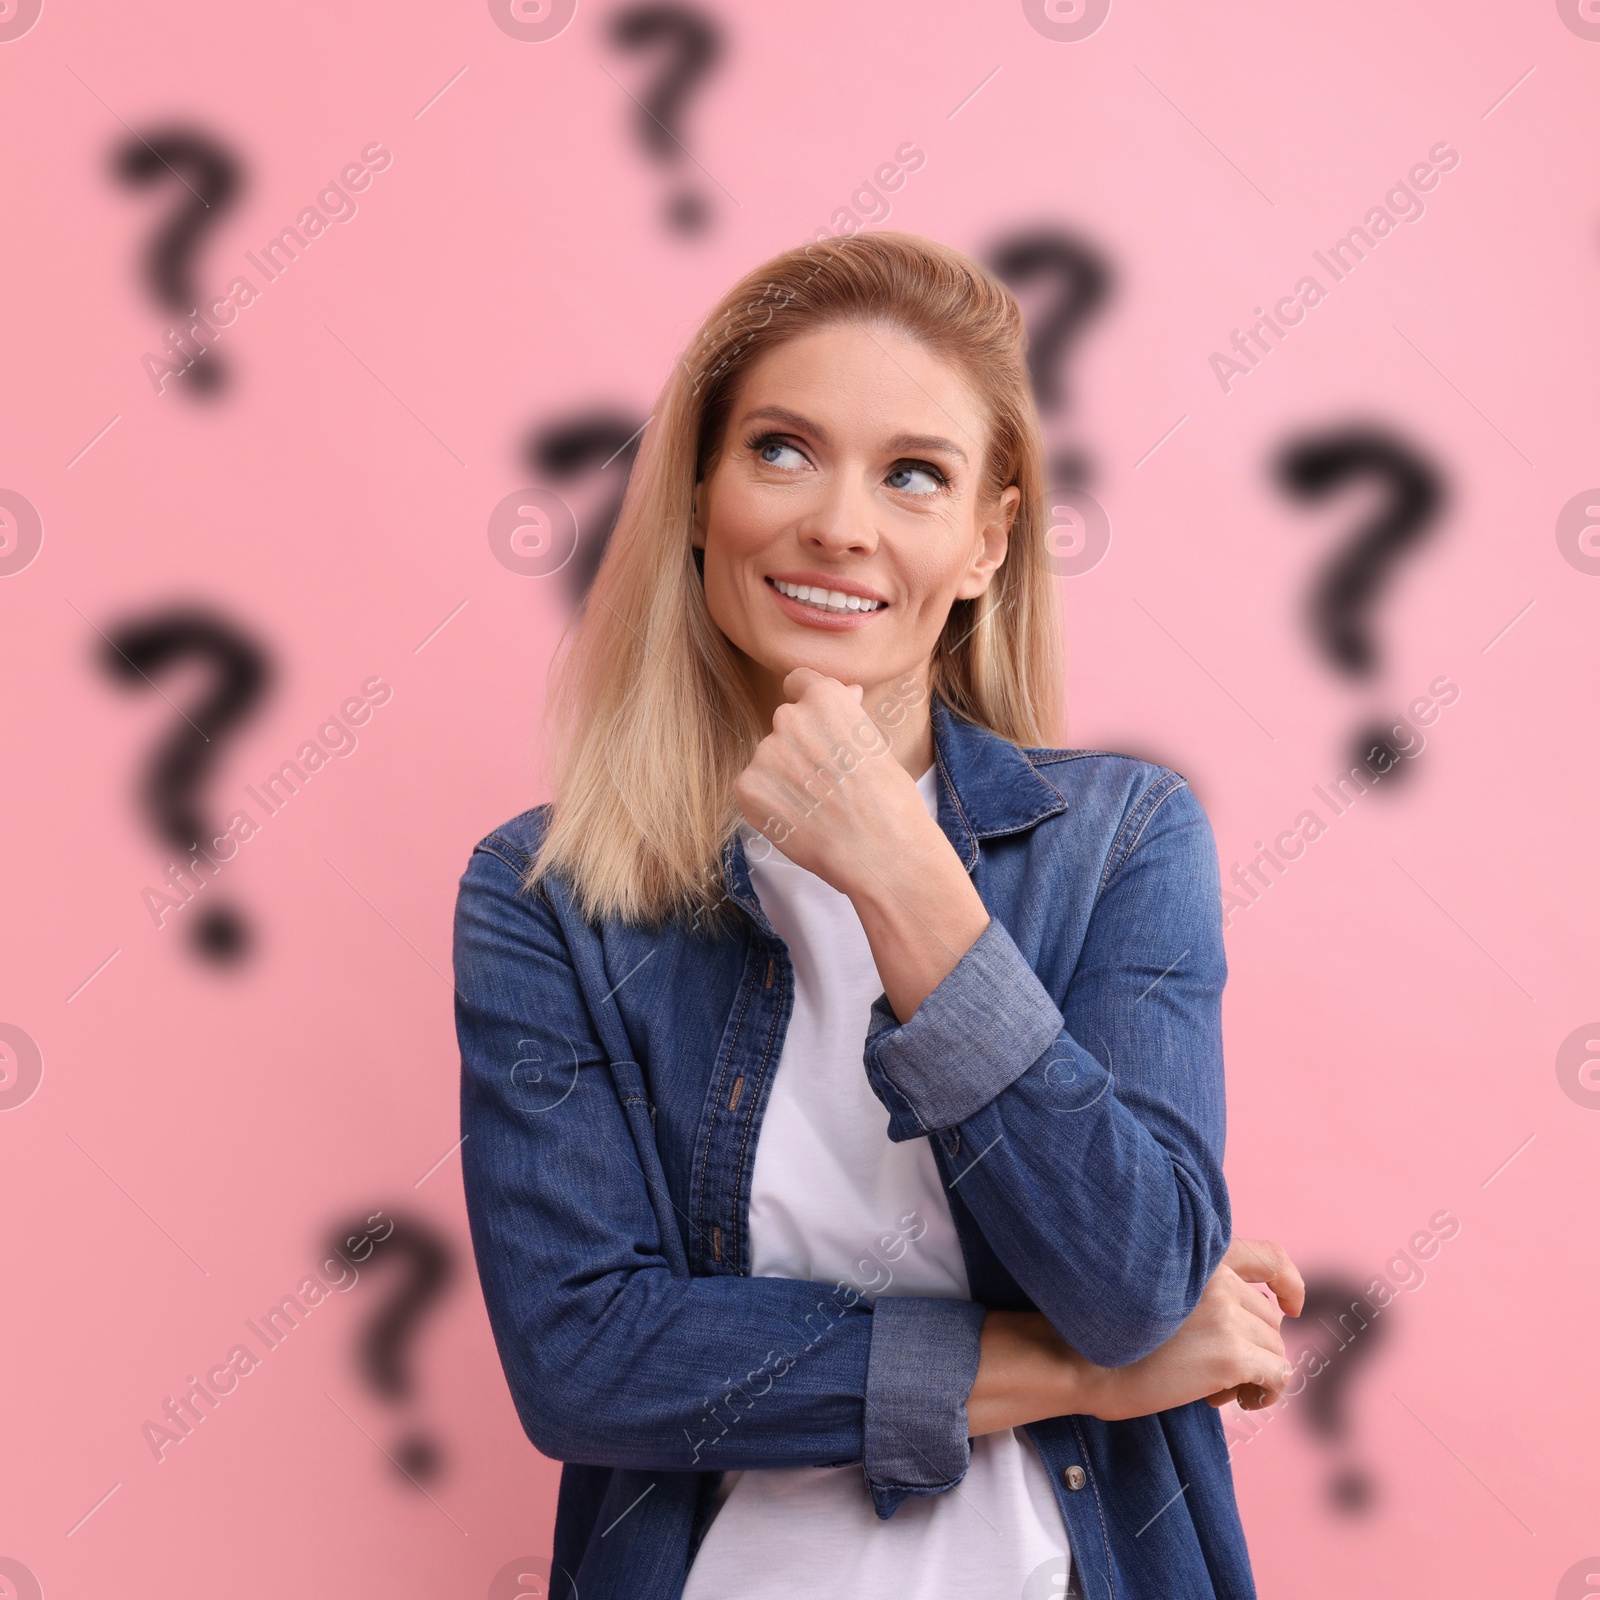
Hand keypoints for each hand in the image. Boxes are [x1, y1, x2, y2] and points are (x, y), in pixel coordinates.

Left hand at [731, 667, 940, 899]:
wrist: (881, 853)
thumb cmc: (890, 802)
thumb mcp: (876, 744)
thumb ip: (848, 716)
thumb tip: (846, 691)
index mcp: (824, 698)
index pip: (800, 682)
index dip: (811, 708)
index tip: (819, 730)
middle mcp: (788, 718)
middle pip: (785, 724)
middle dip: (800, 746)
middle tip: (828, 781)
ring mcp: (764, 754)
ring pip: (769, 759)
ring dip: (784, 776)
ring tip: (817, 807)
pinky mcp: (747, 788)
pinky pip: (754, 787)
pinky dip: (769, 803)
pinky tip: (798, 820)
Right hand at [1078, 1236, 1303, 1422]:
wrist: (1083, 1361)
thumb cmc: (1114, 1336)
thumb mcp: (1160, 1294)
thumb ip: (1203, 1293)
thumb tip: (1258, 1321)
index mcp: (1199, 1258)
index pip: (1267, 1256)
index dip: (1288, 1281)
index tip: (1291, 1305)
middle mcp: (1217, 1276)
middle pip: (1267, 1318)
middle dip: (1250, 1348)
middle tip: (1214, 1373)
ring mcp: (1227, 1313)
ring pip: (1274, 1348)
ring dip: (1253, 1373)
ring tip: (1215, 1388)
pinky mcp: (1232, 1353)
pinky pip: (1278, 1376)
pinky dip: (1267, 1393)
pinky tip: (1240, 1400)